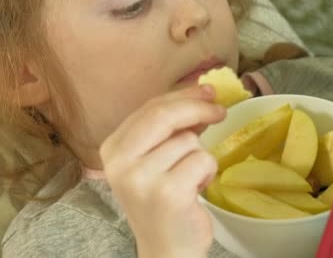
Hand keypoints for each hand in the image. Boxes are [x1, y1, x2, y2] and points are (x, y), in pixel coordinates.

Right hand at [100, 85, 224, 257]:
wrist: (166, 248)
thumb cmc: (163, 200)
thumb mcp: (155, 160)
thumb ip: (169, 130)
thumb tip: (203, 95)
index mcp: (112, 149)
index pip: (149, 108)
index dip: (183, 95)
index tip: (208, 91)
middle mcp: (120, 163)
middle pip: (165, 116)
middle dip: (198, 108)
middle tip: (220, 111)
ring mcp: (142, 179)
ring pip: (189, 141)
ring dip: (200, 155)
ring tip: (189, 177)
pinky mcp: (168, 193)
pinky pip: (202, 160)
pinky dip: (208, 171)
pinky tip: (196, 189)